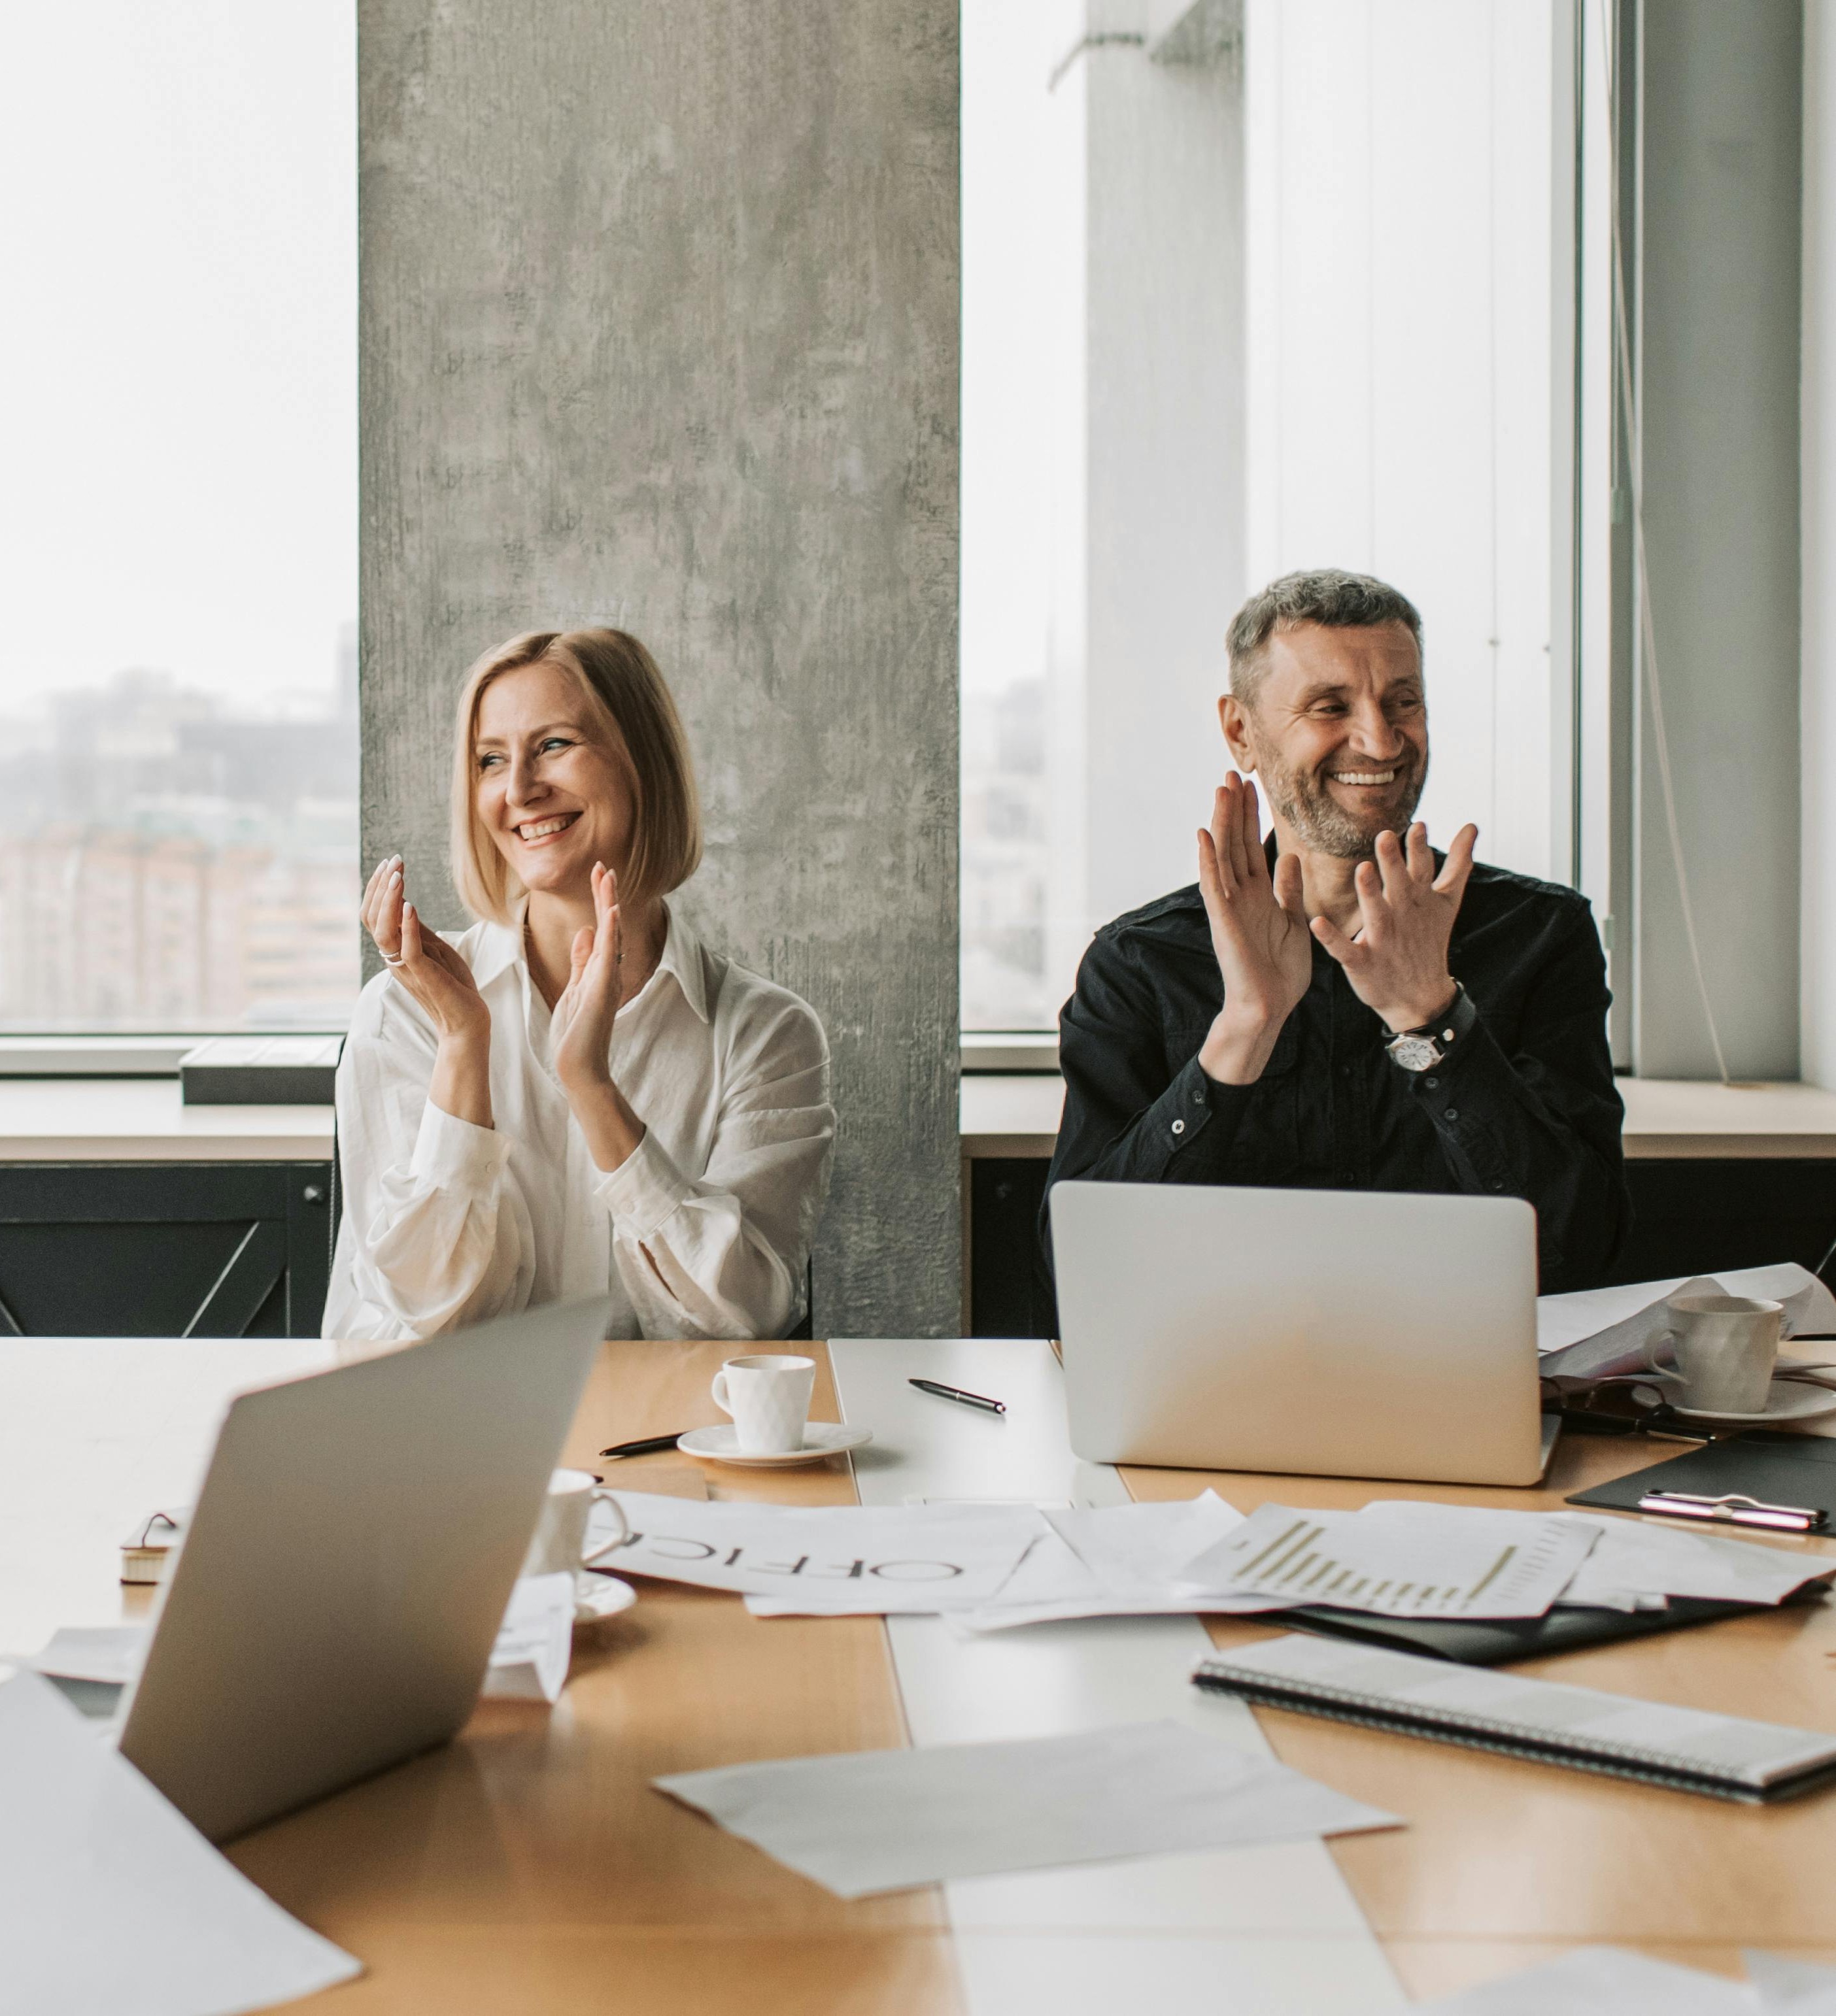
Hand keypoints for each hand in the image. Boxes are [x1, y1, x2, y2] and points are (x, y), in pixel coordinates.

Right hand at [360, 854, 491, 1127]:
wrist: (468, 1020)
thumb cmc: (453, 984)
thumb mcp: (434, 949)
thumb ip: (417, 929)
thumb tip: (405, 901)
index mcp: (394, 951)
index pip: (374, 915)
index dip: (378, 888)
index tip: (392, 863)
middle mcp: (394, 959)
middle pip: (372, 919)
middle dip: (381, 887)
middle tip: (394, 862)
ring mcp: (407, 969)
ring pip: (383, 933)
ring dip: (390, 901)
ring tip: (399, 877)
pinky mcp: (424, 977)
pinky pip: (408, 951)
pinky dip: (408, 927)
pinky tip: (412, 906)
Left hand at [549, 862, 623, 1092]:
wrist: (579, 1066)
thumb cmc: (576, 1033)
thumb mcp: (574, 989)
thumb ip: (581, 961)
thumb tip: (584, 930)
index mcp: (598, 969)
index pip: (600, 926)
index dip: (600, 899)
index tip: (598, 873)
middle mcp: (608, 970)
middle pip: (609, 924)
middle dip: (605, 894)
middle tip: (603, 865)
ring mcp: (607, 979)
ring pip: (611, 934)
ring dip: (609, 904)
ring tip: (607, 877)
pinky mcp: (602, 989)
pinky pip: (608, 955)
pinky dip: (610, 932)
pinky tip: (611, 911)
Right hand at [1195, 775, 1312, 1083]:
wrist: (1269, 1007)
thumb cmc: (1281, 973)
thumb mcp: (1295, 922)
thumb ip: (1289, 890)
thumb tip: (1288, 857)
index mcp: (1260, 894)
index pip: (1252, 845)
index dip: (1252, 815)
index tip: (1251, 785)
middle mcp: (1241, 895)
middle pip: (1235, 842)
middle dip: (1234, 808)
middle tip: (1231, 773)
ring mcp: (1230, 906)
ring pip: (1224, 855)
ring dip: (1221, 823)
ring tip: (1220, 790)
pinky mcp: (1224, 922)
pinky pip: (1214, 886)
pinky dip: (1208, 861)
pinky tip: (1203, 836)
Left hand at [1311, 821, 1476, 1031]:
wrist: (1420, 997)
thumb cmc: (1429, 940)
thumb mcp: (1446, 900)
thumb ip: (1458, 862)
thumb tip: (1471, 825)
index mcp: (1418, 899)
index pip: (1421, 870)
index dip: (1419, 849)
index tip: (1418, 826)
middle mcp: (1401, 916)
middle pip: (1398, 885)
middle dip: (1393, 863)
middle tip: (1385, 836)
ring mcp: (1383, 939)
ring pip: (1375, 912)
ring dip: (1369, 892)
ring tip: (1363, 869)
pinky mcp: (1362, 961)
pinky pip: (1345, 949)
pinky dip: (1332, 938)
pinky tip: (1318, 923)